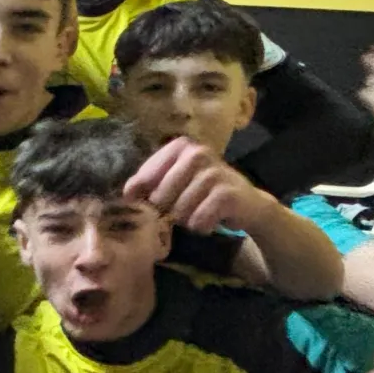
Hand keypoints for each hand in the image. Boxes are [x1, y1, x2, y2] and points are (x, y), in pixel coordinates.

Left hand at [125, 137, 272, 235]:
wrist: (246, 202)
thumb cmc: (202, 191)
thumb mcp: (175, 181)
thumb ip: (151, 182)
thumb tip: (127, 193)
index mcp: (180, 146)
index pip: (145, 177)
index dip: (141, 196)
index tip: (145, 203)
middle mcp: (198, 153)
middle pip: (160, 196)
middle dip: (166, 210)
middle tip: (180, 210)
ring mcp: (214, 172)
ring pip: (179, 211)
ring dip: (186, 220)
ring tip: (198, 212)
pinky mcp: (227, 193)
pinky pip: (198, 220)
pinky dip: (201, 226)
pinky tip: (211, 219)